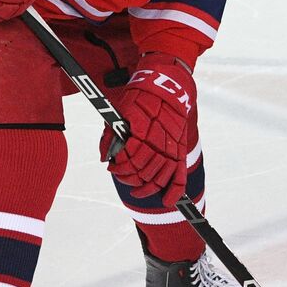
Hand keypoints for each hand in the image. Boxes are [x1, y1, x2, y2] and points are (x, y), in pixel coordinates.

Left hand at [101, 53, 194, 207]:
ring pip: (160, 177)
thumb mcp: (121, 111)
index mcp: (143, 132)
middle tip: (121, 175)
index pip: (130, 160)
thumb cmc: (139, 96)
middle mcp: (159, 141)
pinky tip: (167, 201)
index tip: (112, 166)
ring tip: (136, 189)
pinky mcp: (180, 149)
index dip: (119, 168)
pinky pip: (180, 174)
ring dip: (147, 187)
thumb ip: (112, 136)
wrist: (166, 85)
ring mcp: (172, 147)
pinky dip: (174, 190)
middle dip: (130, 178)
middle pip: (144, 171)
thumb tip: (106, 157)